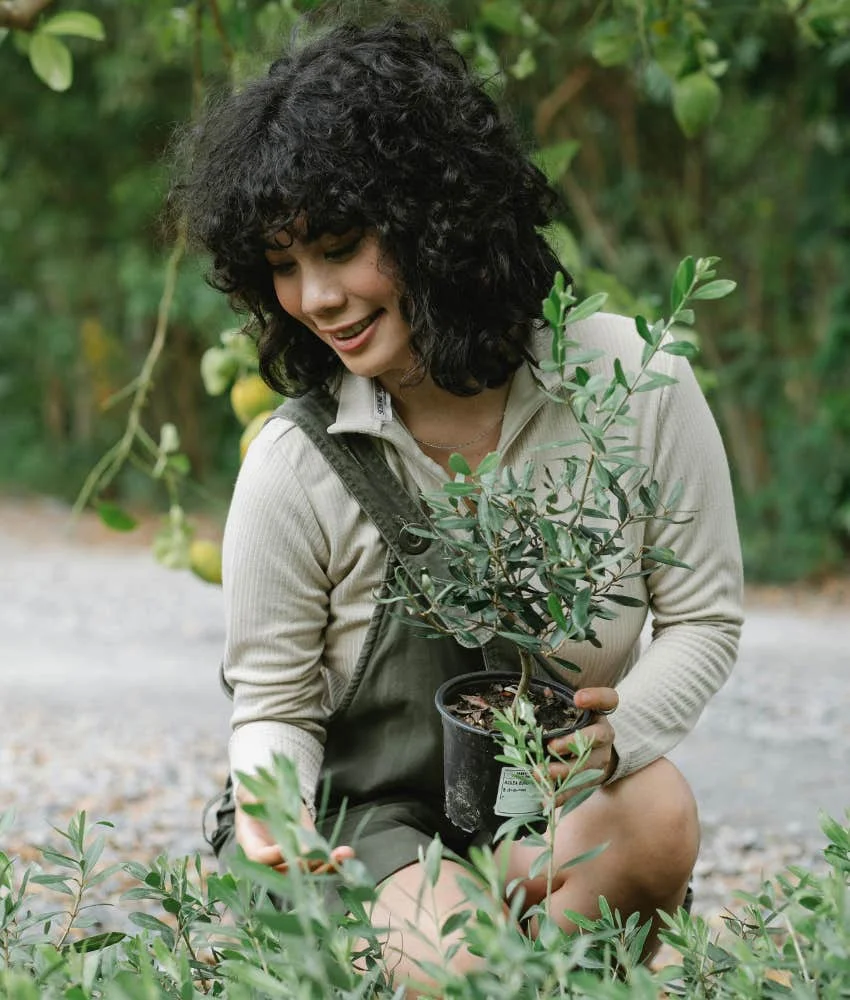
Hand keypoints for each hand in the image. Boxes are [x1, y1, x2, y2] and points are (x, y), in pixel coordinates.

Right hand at [235, 793, 355, 873]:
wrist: (268, 797)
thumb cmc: (255, 794)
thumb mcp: (253, 793)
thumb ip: (258, 800)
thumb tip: (262, 801)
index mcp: (250, 845)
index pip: (260, 858)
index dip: (274, 856)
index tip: (291, 850)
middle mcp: (270, 859)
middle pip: (286, 872)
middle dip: (306, 867)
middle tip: (322, 859)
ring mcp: (289, 858)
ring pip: (305, 871)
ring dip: (325, 866)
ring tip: (343, 856)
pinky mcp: (305, 852)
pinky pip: (317, 861)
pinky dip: (332, 860)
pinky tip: (347, 854)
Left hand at [544, 687, 618, 801]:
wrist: (598, 753)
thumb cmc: (578, 726)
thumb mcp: (572, 711)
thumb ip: (558, 701)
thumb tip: (536, 696)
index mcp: (600, 714)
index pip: (608, 699)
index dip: (595, 697)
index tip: (578, 699)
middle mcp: (605, 736)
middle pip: (598, 736)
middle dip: (573, 742)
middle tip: (550, 746)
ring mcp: (600, 759)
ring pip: (588, 765)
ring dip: (564, 771)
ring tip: (541, 773)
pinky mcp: (593, 780)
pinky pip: (579, 789)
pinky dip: (563, 795)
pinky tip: (546, 799)